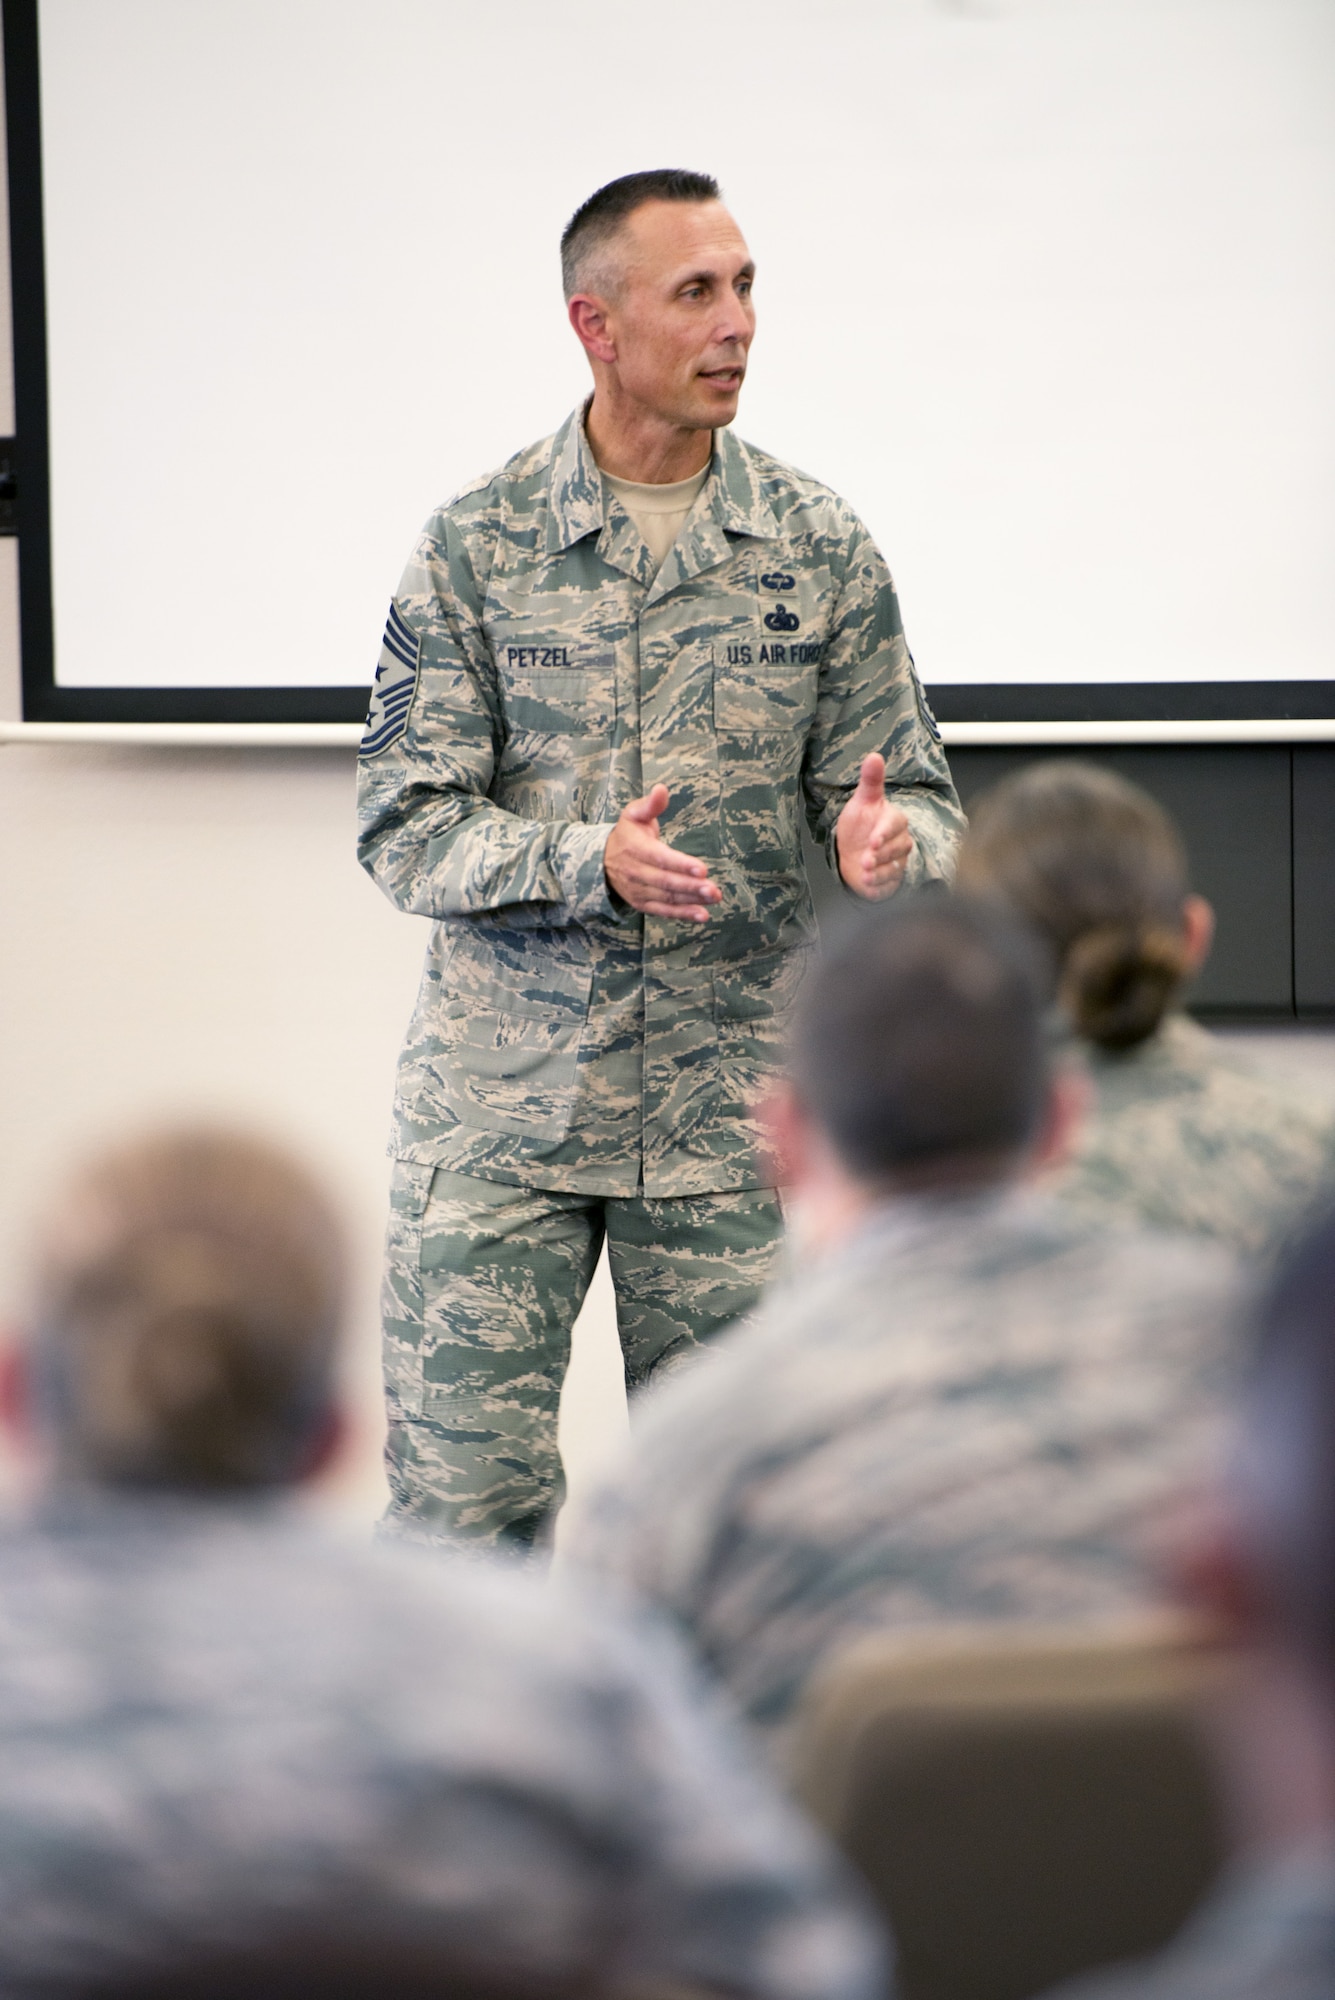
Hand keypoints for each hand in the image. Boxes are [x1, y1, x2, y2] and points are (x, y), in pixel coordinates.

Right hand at [604, 784, 721, 922]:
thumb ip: (651, 804)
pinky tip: (702, 915)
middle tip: (713, 889)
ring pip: (667, 898)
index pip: (659, 858)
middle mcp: (635, 872)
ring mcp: (638, 891)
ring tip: (713, 899)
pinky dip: (683, 915)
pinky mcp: (642, 904)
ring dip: (691, 901)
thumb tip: (662, 789)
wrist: (602, 861)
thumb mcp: (634, 814)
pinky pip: (663, 911)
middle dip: (690, 886)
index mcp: (634, 848)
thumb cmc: (627, 834)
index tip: (702, 869)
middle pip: (665, 882)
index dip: (680, 865)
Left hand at [836, 753, 913, 898]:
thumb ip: (870, 781)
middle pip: (896, 849)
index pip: (894, 826)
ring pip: (894, 868)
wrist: (852, 852)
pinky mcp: (892, 880)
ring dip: (879, 873)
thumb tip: (874, 756)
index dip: (884, 834)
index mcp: (894, 821)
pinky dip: (879, 887)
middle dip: (880, 855)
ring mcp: (897, 862)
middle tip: (865, 860)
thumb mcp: (862, 801)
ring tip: (864, 874)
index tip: (873, 841)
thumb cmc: (859, 825)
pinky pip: (890, 885)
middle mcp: (900, 842)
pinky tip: (868, 886)